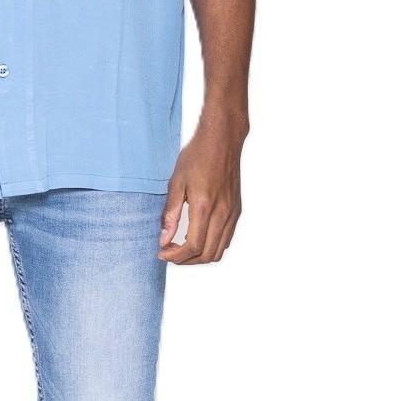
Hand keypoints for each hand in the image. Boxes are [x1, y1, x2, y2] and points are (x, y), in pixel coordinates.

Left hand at [158, 114, 247, 264]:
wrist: (222, 140)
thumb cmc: (197, 156)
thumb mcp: (176, 182)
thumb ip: (170, 213)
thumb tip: (164, 239)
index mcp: (204, 206)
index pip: (193, 246)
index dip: (176, 256)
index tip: (163, 253)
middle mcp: (222, 213)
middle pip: (207, 254)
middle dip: (186, 260)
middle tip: (170, 253)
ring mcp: (232, 213)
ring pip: (219, 250)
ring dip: (200, 256)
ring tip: (182, 248)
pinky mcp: (237, 210)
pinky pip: (227, 238)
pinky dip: (212, 246)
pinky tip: (198, 236)